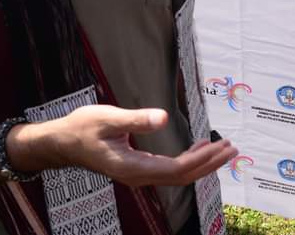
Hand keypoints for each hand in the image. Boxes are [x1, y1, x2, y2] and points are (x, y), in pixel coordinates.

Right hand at [28, 104, 237, 186]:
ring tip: (223, 149)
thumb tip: (163, 117)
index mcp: (132, 167)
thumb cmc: (82, 128)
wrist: (62, 143)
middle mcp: (138, 176)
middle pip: (182, 176)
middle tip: (233, 149)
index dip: (200, 160)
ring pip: (178, 175)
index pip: (175, 170)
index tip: (219, 146)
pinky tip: (199, 149)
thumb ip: (136, 120)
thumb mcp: (108, 119)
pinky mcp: (138, 169)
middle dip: (209, 163)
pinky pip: (169, 170)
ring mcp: (138, 175)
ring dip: (202, 163)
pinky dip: (188, 161)